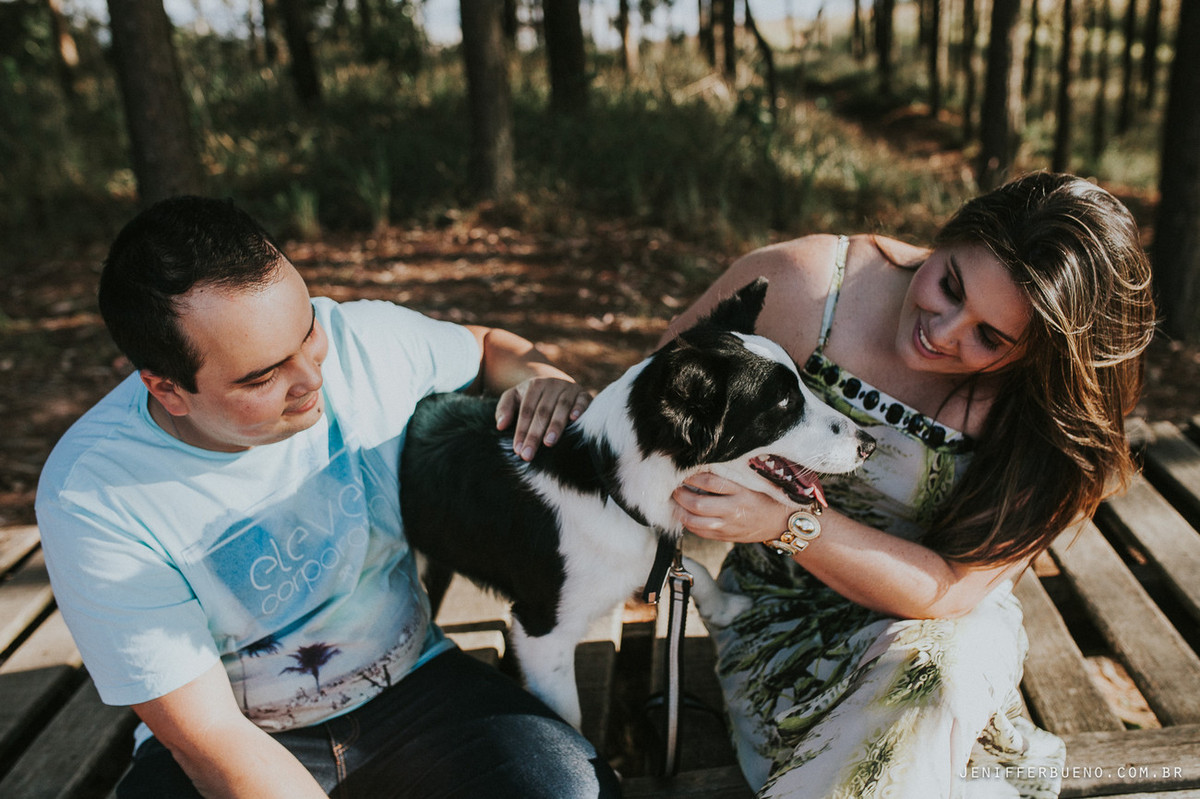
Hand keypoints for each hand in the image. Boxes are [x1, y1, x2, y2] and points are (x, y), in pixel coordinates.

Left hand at [496, 377, 591, 460]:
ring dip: (555, 425)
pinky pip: (582, 401)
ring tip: (548, 443)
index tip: (518, 450)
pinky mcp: (583, 394)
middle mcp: (552, 384)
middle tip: (528, 455)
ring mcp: (569, 388)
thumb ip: (504, 408)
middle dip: (535, 434)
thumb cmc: (532, 397)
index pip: (526, 411)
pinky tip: (574, 420)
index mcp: (534, 385)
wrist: (556, 383)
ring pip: (562, 407)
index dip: (521, 430)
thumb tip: (500, 425)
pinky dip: (579, 409)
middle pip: (542, 412)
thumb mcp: (514, 397)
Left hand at [672, 471, 790, 542]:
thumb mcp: (751, 482)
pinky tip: (685, 517)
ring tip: (675, 504)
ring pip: (696, 522)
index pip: (710, 482)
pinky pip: (701, 533)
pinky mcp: (726, 537)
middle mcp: (734, 509)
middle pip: (698, 504)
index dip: (693, 477)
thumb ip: (728, 479)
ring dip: (681, 512)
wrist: (781, 522)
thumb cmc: (765, 497)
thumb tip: (699, 471)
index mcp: (741, 491)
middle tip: (674, 488)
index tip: (684, 472)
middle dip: (681, 496)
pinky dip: (689, 524)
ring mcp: (730, 526)